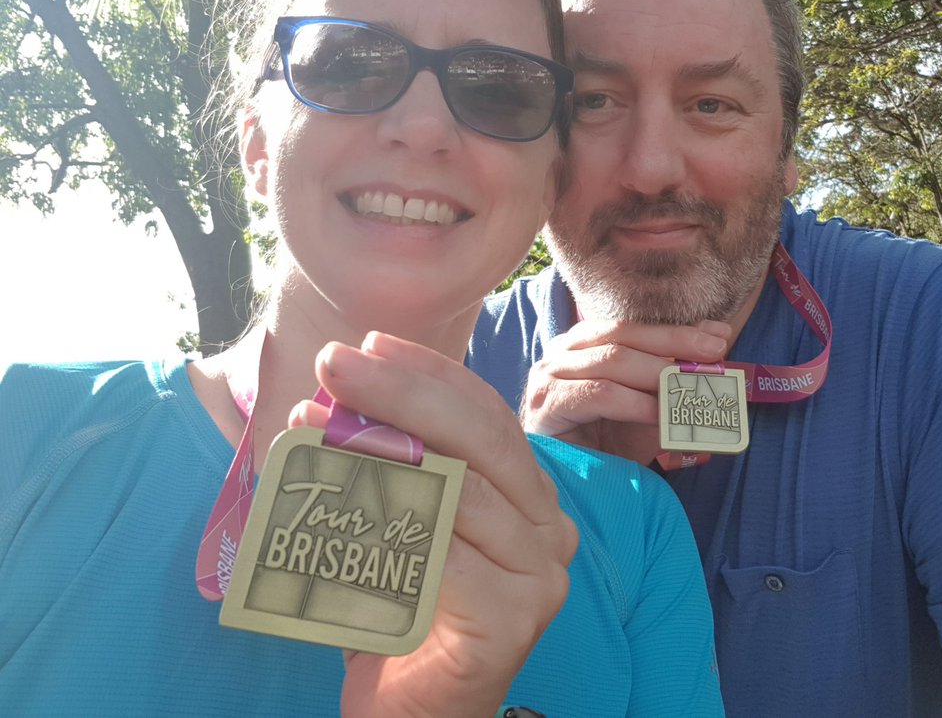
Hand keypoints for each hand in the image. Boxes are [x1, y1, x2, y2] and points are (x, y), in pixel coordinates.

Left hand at [291, 332, 578, 717]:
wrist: (409, 716)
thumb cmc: (399, 616)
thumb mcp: (399, 522)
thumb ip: (395, 463)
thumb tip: (339, 393)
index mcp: (532, 497)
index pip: (487, 414)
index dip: (429, 374)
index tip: (370, 343)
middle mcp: (551, 529)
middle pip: (479, 438)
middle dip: (401, 393)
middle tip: (333, 364)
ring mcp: (540, 576)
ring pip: (455, 491)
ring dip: (372, 454)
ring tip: (308, 430)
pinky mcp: (512, 620)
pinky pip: (437, 557)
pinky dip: (375, 527)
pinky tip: (328, 509)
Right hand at [521, 319, 731, 464]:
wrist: (572, 488)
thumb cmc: (607, 444)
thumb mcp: (649, 404)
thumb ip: (675, 371)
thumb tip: (717, 336)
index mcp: (582, 343)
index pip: (631, 326)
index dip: (675, 330)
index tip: (719, 337)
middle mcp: (561, 352)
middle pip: (622, 334)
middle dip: (674, 343)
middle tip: (714, 354)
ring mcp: (548, 376)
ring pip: (611, 360)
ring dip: (658, 373)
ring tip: (691, 388)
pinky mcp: (547, 405)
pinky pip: (599, 395)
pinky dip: (636, 402)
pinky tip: (661, 415)